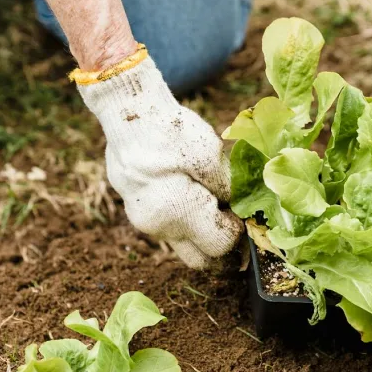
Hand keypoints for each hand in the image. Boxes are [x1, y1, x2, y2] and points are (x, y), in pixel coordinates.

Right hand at [77, 51, 241, 267]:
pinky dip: (186, 220)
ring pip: (184, 243)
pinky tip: (192, 192)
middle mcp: (158, 226)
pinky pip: (169, 228)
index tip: (244, 211)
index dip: (238, 231)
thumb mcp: (210, 154)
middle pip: (200, 259)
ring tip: (213, 199)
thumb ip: (229, 188)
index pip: (220, 245)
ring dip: (202, 231)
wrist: (127, 112)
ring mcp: (144, 221)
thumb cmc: (169, 130)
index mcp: (177, 213)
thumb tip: (242, 209)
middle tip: (235, 219)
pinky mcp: (137, 211)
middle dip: (221, 245)